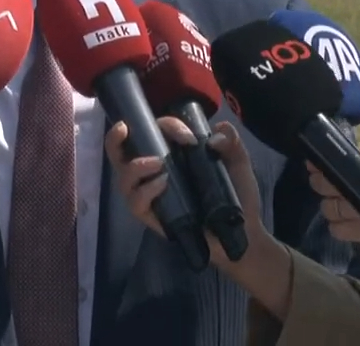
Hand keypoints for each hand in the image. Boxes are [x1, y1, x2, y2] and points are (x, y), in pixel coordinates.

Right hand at [105, 117, 260, 268]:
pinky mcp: (152, 217)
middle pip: (122, 152)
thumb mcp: (238, 163)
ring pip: (124, 177)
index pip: (157, 131)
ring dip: (135, 166)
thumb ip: (232, 142)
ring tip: (158, 164)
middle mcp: (154, 171)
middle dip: (115, 138)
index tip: (190, 139)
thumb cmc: (237, 196)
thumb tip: (214, 137)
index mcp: (171, 153)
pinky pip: (135, 203)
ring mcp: (150, 194)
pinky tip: (162, 185)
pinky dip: (145, 191)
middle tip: (123, 128)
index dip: (169, 127)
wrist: (243, 233)